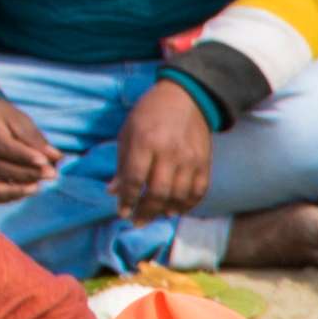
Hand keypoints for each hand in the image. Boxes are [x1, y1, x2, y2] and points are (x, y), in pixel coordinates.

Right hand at [0, 88, 61, 199]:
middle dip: (27, 174)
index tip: (45, 162)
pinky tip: (25, 190)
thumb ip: (34, 139)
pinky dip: (7, 197)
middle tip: (51, 174)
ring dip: (16, 191)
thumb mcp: (17, 118)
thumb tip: (56, 158)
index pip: (0, 145)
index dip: (23, 156)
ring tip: (38, 187)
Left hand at [111, 75, 218, 220]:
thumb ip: (121, 163)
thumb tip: (113, 191)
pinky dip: (187, 205)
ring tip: (156, 216)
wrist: (186, 97)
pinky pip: (198, 191)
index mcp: (145, 142)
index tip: (122, 211)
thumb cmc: (150, 113)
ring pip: (178, 196)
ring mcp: (190, 159)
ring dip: (165, 211)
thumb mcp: (128, 132)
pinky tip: (176, 209)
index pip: (134, 179)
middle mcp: (169, 152)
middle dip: (145, 211)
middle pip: (157, 192)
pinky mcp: (205, 162)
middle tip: (137, 221)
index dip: (127, 199)